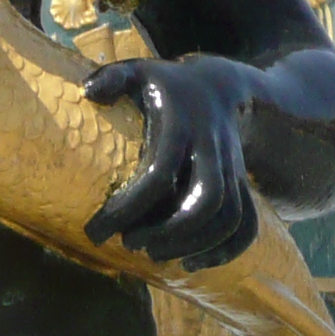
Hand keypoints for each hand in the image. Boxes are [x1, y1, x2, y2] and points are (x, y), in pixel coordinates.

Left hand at [84, 55, 259, 268]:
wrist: (220, 87)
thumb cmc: (166, 84)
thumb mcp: (139, 70)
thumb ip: (112, 77)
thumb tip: (87, 93)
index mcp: (183, 125)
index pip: (159, 173)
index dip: (128, 207)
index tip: (97, 229)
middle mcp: (213, 150)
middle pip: (207, 201)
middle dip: (169, 232)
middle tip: (130, 243)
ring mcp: (232, 170)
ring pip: (228, 218)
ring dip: (193, 245)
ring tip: (154, 256)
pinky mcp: (242, 186)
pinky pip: (247, 226)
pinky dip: (225, 252)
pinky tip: (191, 264)